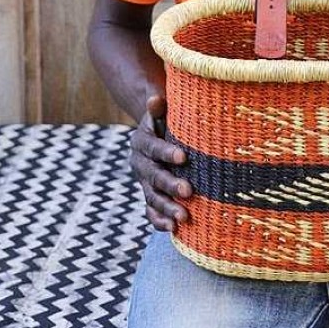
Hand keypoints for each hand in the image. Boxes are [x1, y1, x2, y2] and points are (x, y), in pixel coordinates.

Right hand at [129, 94, 192, 231]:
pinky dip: (159, 221)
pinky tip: (173, 229)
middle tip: (188, 191)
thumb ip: (160, 106)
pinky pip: (151, 212)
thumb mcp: (163, 111)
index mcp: (142, 141)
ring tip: (184, 217)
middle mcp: (139, 163)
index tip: (184, 157)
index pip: (153, 147)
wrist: (157, 135)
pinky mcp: (149, 196)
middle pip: (153, 176)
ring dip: (167, 208)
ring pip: (152, 197)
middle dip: (170, 184)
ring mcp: (143, 183)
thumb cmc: (168, 120)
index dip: (166, 152)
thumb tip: (155, 98)